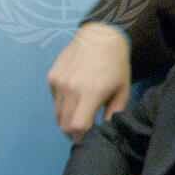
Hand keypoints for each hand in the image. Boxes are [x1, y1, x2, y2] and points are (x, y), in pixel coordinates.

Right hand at [47, 22, 130, 140]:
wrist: (100, 36)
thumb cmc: (115, 64)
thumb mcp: (122, 90)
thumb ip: (113, 113)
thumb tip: (103, 131)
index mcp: (91, 93)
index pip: (77, 126)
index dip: (81, 137)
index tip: (86, 138)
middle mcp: (70, 89)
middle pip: (64, 124)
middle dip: (72, 132)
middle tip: (82, 131)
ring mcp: (58, 83)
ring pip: (57, 114)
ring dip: (66, 120)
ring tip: (78, 115)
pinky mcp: (52, 77)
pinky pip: (54, 100)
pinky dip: (63, 104)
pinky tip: (74, 95)